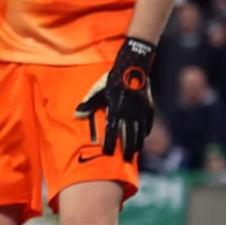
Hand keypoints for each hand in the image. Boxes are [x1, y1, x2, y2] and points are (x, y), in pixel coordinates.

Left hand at [74, 37, 155, 159]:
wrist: (132, 66)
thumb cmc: (111, 78)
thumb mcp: (97, 89)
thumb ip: (88, 103)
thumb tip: (76, 115)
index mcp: (115, 110)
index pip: (112, 131)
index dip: (109, 143)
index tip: (107, 153)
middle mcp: (129, 113)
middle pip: (129, 135)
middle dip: (127, 148)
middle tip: (126, 158)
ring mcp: (140, 110)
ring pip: (140, 131)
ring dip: (138, 142)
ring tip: (135, 151)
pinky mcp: (149, 106)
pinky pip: (149, 122)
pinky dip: (147, 130)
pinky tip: (144, 136)